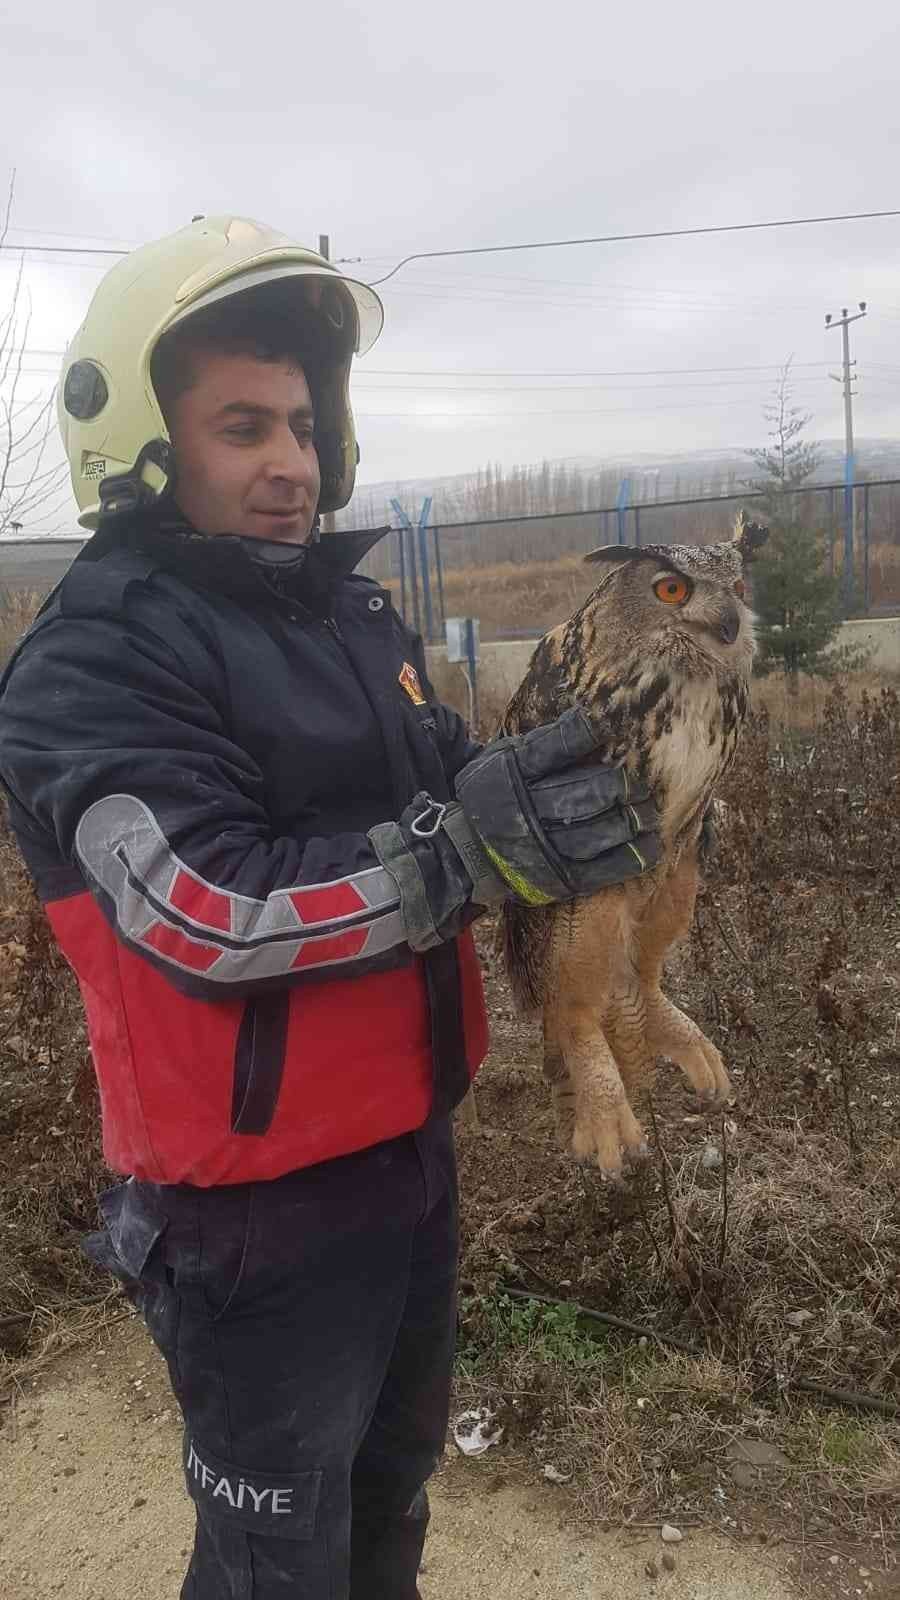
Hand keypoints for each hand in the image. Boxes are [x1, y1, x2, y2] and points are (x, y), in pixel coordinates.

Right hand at [455, 706, 660, 903]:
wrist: (465, 849)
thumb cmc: (495, 794)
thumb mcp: (502, 759)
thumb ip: (540, 744)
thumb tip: (590, 721)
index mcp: (513, 775)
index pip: (552, 750)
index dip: (583, 734)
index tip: (608, 725)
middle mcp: (526, 812)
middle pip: (582, 795)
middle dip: (619, 788)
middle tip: (639, 787)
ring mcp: (541, 850)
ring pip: (595, 833)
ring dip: (630, 823)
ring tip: (649, 814)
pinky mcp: (556, 879)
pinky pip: (599, 871)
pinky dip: (630, 859)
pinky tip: (650, 846)